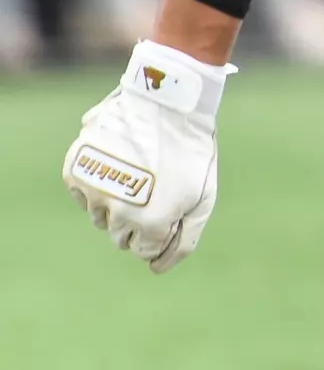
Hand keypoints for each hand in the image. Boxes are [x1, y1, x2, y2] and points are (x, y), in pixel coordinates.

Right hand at [62, 41, 234, 273]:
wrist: (166, 100)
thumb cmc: (190, 151)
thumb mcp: (202, 197)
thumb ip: (183, 240)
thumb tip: (156, 269)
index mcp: (150, 223)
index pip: (145, 249)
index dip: (162, 227)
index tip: (172, 202)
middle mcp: (115, 213)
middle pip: (121, 236)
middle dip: (139, 219)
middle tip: (156, 186)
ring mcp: (92, 191)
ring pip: (100, 217)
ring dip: (117, 203)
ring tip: (140, 170)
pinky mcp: (75, 170)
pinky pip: (83, 195)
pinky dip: (99, 183)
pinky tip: (119, 161)